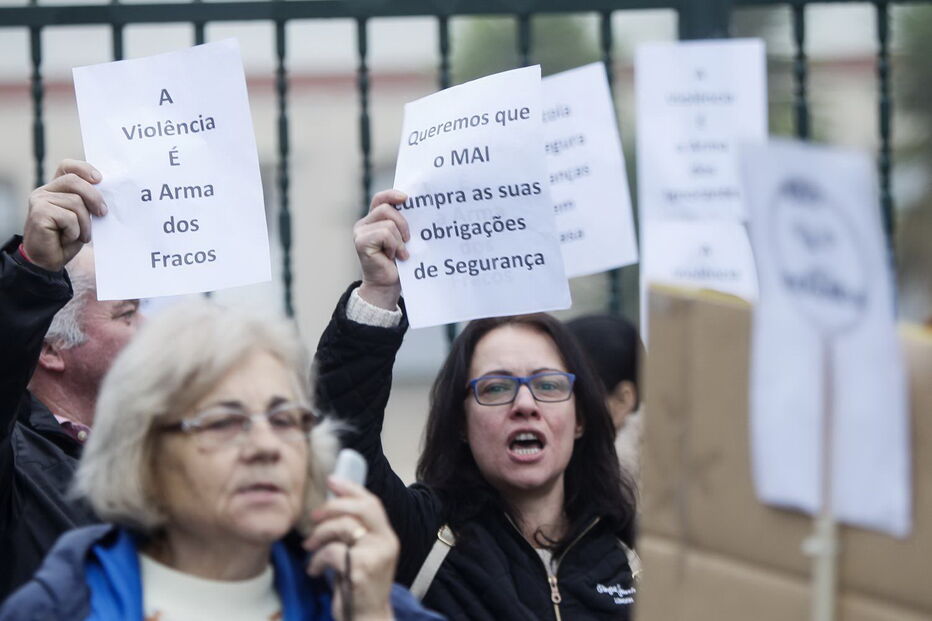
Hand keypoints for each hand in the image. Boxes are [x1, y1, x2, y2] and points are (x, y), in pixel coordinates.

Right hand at [23, 159, 106, 271]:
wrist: (50, 260)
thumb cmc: (68, 238)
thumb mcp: (83, 216)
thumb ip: (88, 202)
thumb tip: (109, 193)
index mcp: (56, 188)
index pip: (68, 166)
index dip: (84, 168)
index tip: (100, 179)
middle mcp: (45, 191)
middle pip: (75, 181)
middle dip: (94, 197)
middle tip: (103, 213)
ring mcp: (39, 200)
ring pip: (75, 202)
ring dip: (85, 223)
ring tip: (81, 235)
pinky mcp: (38, 213)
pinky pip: (69, 217)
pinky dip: (75, 231)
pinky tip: (68, 238)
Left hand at [304, 477, 398, 620]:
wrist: (367, 618)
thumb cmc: (359, 587)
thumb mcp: (362, 556)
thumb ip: (355, 534)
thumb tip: (330, 510)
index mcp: (387, 537)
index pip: (372, 503)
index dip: (351, 488)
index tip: (331, 480)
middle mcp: (386, 543)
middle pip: (360, 508)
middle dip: (333, 507)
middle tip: (314, 516)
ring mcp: (375, 556)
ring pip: (343, 527)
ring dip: (319, 535)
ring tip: (309, 547)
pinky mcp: (360, 570)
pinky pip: (331, 552)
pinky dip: (316, 560)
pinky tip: (314, 570)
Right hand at [353, 189, 408, 309]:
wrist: (388, 285)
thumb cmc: (398, 263)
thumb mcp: (403, 238)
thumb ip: (403, 223)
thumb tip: (416, 207)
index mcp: (374, 220)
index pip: (381, 199)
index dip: (392, 194)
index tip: (407, 198)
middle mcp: (364, 224)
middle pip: (386, 208)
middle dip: (403, 223)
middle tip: (408, 240)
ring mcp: (360, 232)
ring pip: (388, 224)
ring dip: (399, 241)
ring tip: (400, 253)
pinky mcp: (361, 242)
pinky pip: (385, 234)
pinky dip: (394, 246)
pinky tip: (394, 257)